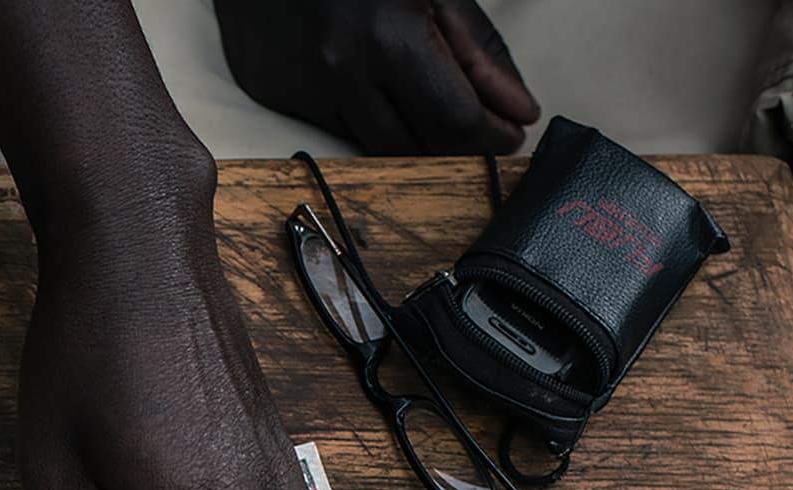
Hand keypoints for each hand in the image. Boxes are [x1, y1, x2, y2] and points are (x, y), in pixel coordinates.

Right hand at [213, 0, 539, 154]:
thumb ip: (478, 50)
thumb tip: (515, 109)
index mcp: (388, 37)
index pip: (455, 123)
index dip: (491, 137)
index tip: (508, 134)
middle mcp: (342, 73)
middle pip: (417, 149)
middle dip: (457, 144)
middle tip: (478, 123)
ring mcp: (304, 90)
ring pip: (377, 149)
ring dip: (414, 137)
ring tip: (429, 101)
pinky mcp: (276, 97)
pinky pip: (338, 130)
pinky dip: (369, 118)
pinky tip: (374, 83)